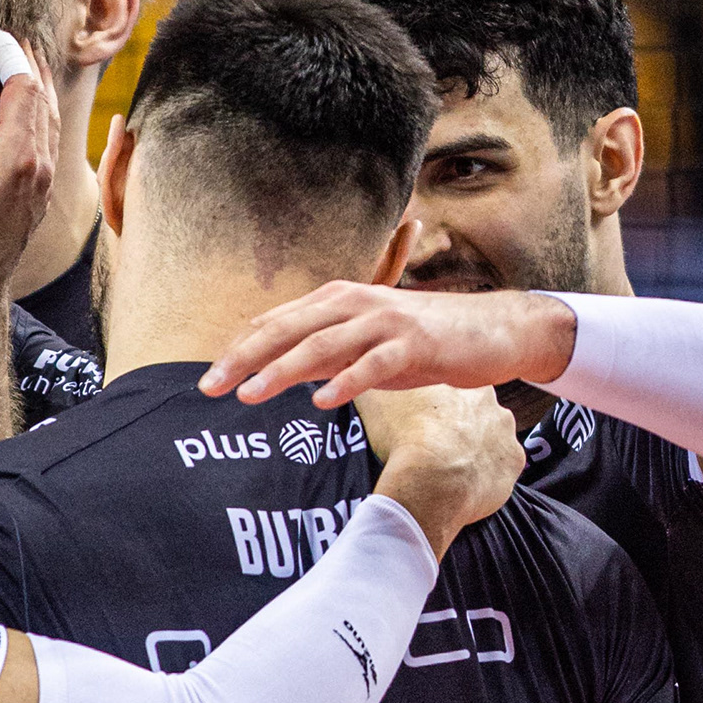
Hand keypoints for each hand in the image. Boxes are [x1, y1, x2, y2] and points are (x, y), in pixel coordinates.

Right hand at [0, 42, 58, 299]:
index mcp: (16, 157)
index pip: (22, 89)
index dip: (10, 56)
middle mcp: (40, 165)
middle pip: (44, 99)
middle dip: (29, 64)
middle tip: (11, 38)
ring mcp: (45, 180)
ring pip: (52, 119)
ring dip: (39, 87)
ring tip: (25, 61)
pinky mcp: (42, 191)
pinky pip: (51, 138)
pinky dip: (42, 112)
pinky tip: (29, 108)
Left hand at [201, 282, 576, 408]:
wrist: (492, 330)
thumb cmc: (423, 340)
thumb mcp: (365, 345)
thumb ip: (325, 355)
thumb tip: (282, 373)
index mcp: (337, 301)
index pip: (276, 323)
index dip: (240, 349)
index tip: (210, 378)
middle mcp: (355, 303)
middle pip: (288, 329)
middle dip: (245, 358)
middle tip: (210, 387)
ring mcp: (384, 321)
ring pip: (322, 345)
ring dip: (283, 370)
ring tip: (251, 394)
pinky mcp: (414, 343)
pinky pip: (372, 364)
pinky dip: (345, 381)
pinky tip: (320, 401)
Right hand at [356, 383, 524, 561]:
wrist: (431, 479)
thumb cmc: (402, 438)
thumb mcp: (376, 400)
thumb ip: (371, 386)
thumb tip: (356, 378)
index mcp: (461, 384)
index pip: (453, 392)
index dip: (438, 409)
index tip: (423, 423)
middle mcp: (491, 403)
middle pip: (477, 414)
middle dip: (460, 429)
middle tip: (435, 447)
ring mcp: (506, 433)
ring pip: (491, 441)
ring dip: (475, 452)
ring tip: (449, 470)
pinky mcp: (513, 462)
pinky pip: (501, 469)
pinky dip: (486, 476)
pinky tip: (464, 485)